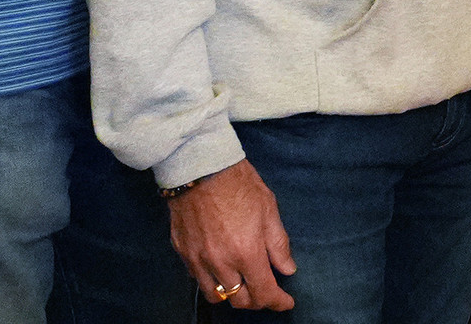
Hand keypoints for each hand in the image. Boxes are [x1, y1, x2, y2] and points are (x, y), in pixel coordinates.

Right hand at [167, 160, 296, 309]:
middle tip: (267, 290)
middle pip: (239, 300)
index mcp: (246, 252)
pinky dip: (213, 281)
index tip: (286, 301)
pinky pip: (198, 279)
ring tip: (244, 284)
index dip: (278, 302)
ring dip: (233, 295)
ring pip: (216, 295)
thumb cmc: (239, 183)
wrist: (200, 167)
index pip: (264, 292)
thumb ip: (278, 244)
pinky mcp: (183, 253)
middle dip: (257, 300)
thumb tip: (287, 269)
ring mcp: (198, 260)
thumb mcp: (269, 209)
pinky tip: (222, 269)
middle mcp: (220, 263)